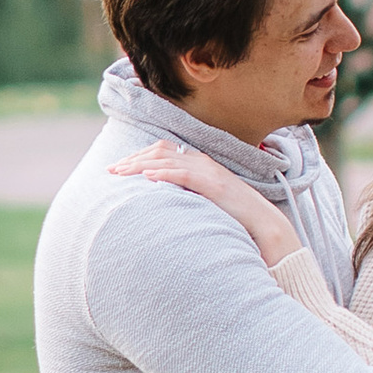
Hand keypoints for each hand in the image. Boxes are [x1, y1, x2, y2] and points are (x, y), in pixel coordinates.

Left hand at [110, 135, 300, 267]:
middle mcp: (201, 161)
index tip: (118, 168)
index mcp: (198, 162)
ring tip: (121, 173)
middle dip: (132, 159)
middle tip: (111, 170)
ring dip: (140, 165)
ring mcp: (207, 170)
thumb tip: (158, 199)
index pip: (161, 151)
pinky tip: (147, 178)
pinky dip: (163, 173)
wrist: (261, 222)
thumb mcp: (202, 200)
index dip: (138, 157)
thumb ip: (183, 194)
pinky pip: (182, 174)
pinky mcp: (212, 183)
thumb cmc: (232, 215)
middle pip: (158, 151)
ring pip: (166, 160)